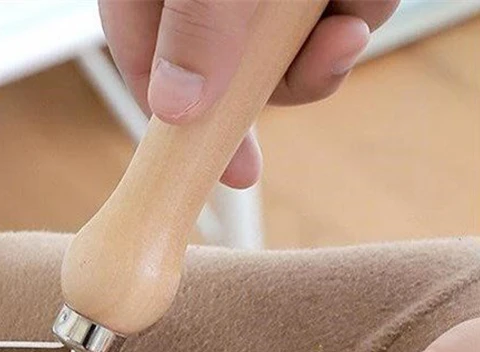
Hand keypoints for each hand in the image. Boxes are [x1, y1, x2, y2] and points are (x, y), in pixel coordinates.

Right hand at [99, 0, 398, 187]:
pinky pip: (331, 16)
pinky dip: (355, 10)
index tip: (234, 177)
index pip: (156, 82)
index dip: (190, 142)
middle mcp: (199, 4)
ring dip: (332, 44)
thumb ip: (191, 29)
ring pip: (291, 50)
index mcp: (153, 1)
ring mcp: (257, 1)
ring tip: (347, 5)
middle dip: (290, 79)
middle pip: (233, 78)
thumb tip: (173, 109)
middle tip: (331, 51)